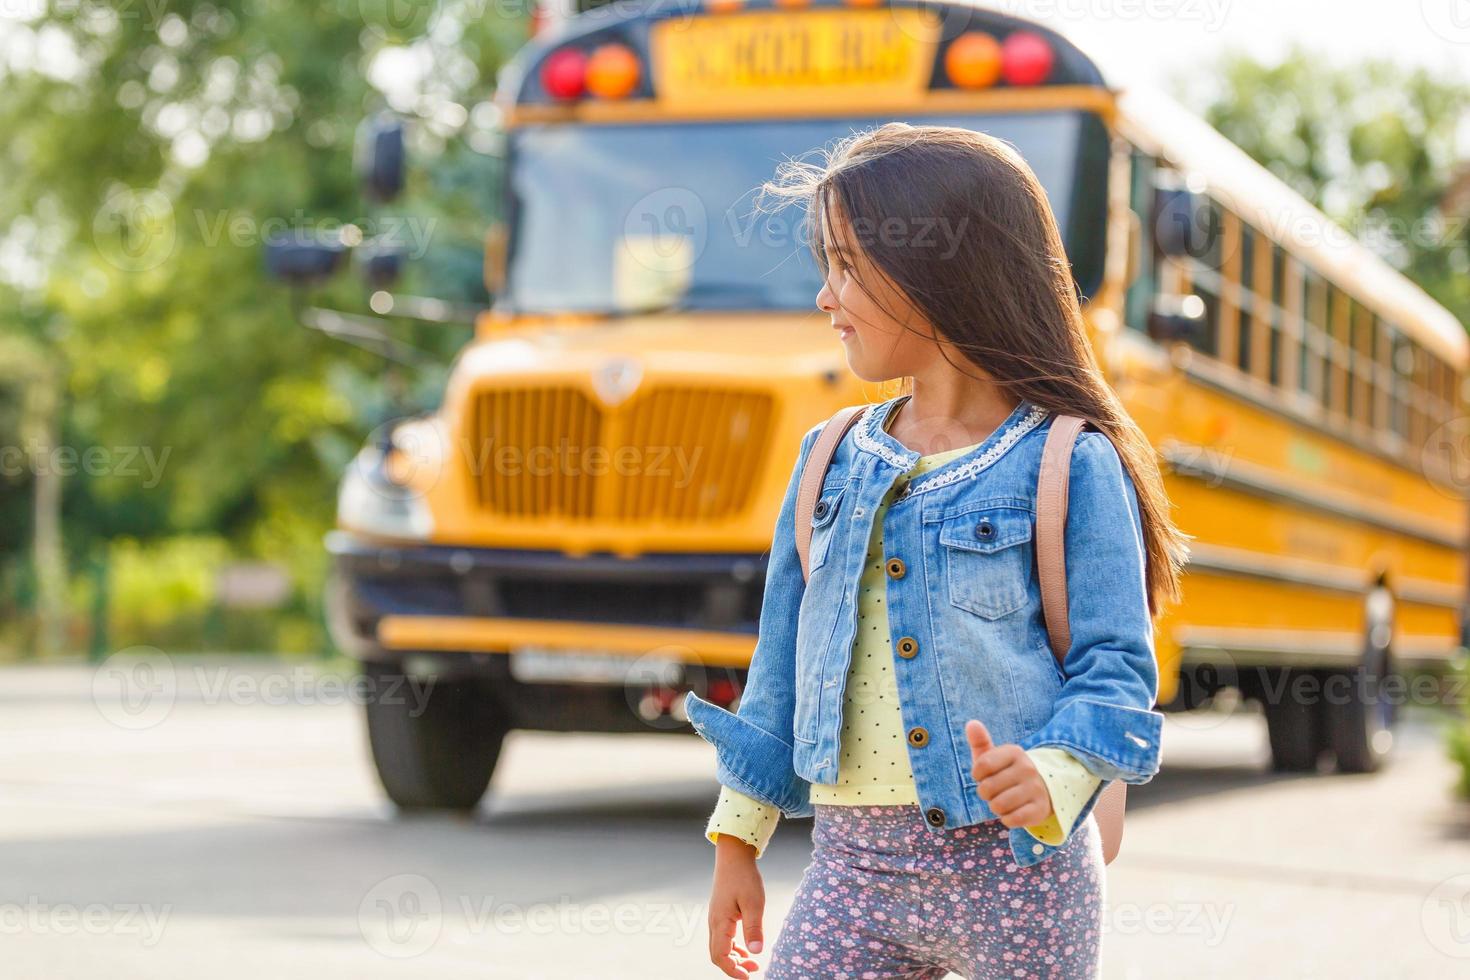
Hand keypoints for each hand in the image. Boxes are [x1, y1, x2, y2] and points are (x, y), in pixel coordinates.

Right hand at [707, 835, 764, 976]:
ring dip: (734, 958)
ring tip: (753, 963)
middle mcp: (714, 922)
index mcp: (720, 922)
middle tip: (753, 972)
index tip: (748, 977)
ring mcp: (716, 918)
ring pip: (720, 946)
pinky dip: (733, 947)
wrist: (733, 856)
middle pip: (717, 954)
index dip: (732, 970)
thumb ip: (754, 928)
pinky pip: (723, 937)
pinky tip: (746, 948)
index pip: (720, 955)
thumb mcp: (754, 903)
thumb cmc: (744, 877)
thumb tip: (756, 952)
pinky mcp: (721, 914)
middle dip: (733, 967)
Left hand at [966, 719, 1053, 828]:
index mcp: (1014, 752)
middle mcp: (1027, 768)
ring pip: (998, 806)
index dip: (977, 775)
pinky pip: (1012, 820)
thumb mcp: (994, 756)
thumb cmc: (1008, 772)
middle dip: (986, 793)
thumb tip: (971, 723)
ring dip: (996, 807)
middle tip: (996, 791)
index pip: (982, 765)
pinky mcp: (1040, 809)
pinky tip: (1013, 812)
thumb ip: (980, 741)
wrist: (1042, 789)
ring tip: (1004, 801)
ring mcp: (1035, 788)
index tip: (984, 775)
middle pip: (987, 788)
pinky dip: (1007, 819)